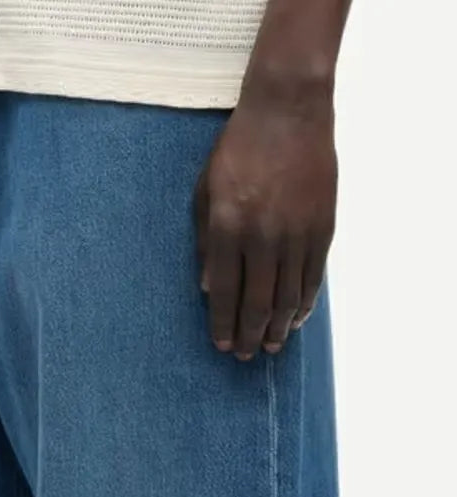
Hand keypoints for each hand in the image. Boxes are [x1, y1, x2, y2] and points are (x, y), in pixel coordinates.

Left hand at [195, 92, 336, 359]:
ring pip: (288, 296)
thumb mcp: (205, 191)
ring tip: (270, 346)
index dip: (222, 323)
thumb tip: (208, 288)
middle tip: (246, 355)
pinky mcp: (322, 227)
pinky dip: (304, 304)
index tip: (221, 344)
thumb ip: (205, 242)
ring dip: (277, 327)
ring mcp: (297, 232)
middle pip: (256, 302)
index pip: (224, 291)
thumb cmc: (238, 149)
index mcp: (228, 226)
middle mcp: (263, 235)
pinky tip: (295, 319)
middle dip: (249, 334)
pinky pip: (313, 278)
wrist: (288, 110)